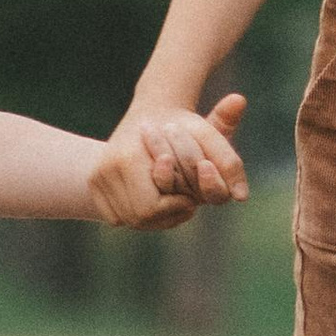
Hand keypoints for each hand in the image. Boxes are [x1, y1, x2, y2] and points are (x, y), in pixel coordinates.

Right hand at [88, 94, 248, 230]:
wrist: (149, 116)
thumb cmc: (184, 129)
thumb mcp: (209, 139)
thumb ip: (226, 160)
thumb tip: (242, 194)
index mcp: (128, 157)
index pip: (152, 208)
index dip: (175, 208)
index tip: (189, 198)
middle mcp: (106, 167)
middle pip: (139, 217)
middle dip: (165, 215)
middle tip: (183, 203)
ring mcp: (96, 177)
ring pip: (129, 219)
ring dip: (153, 218)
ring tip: (171, 200)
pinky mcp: (93, 185)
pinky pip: (117, 217)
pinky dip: (137, 215)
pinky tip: (153, 198)